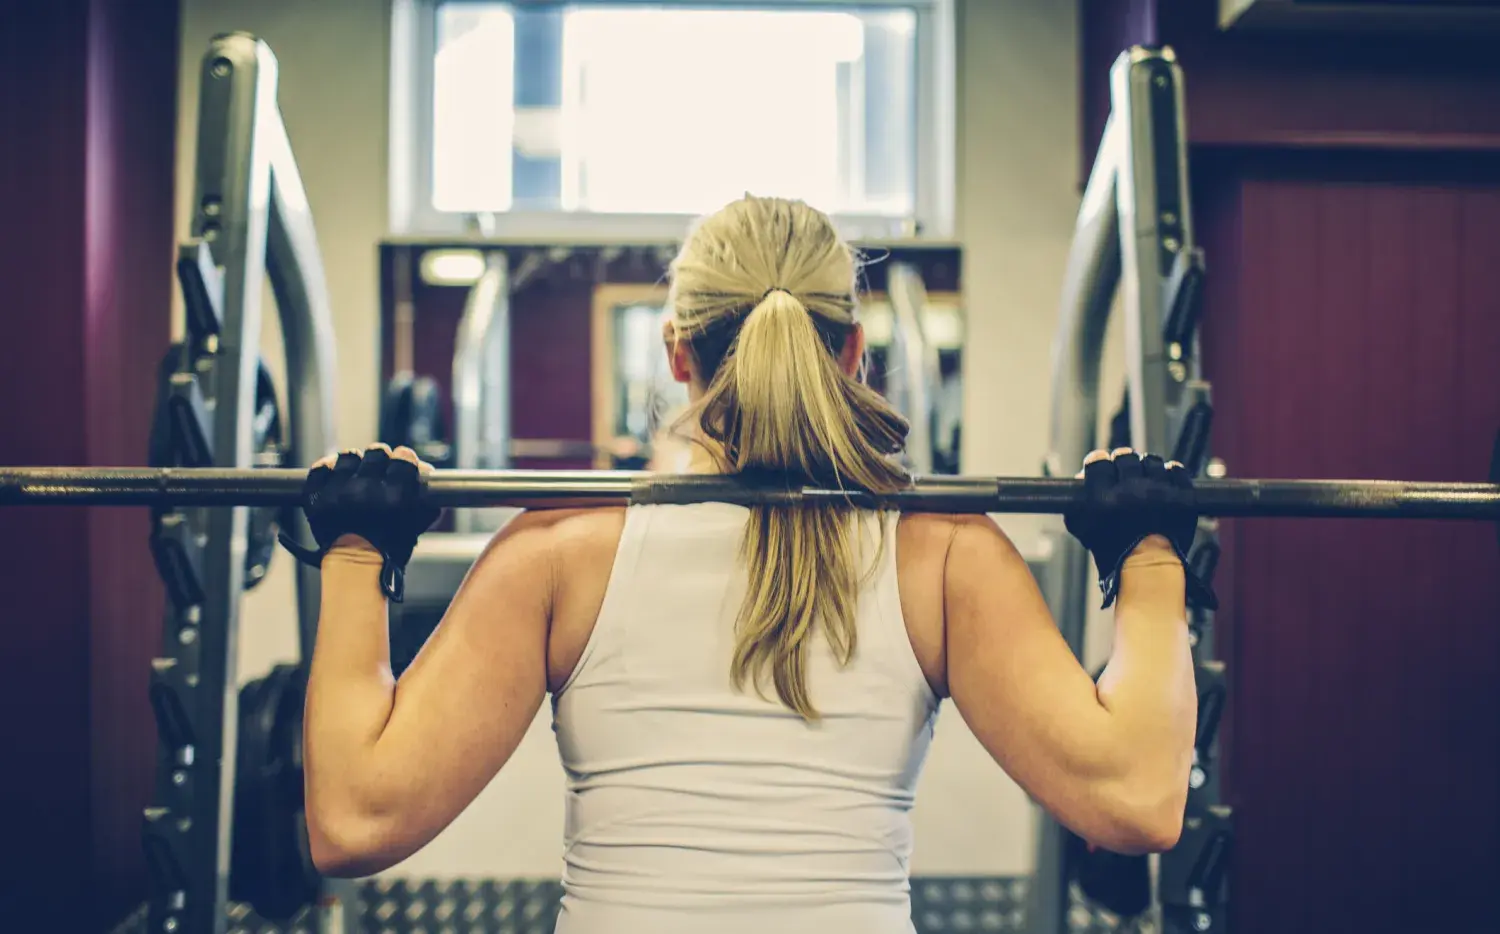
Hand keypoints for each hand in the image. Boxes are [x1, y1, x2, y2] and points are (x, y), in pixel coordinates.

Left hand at [278, 444, 439, 601]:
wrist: (355, 566)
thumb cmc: (388, 549)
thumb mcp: (416, 524)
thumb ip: (425, 500)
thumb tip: (427, 477)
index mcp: (394, 496)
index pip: (403, 457)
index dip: (404, 457)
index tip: (402, 460)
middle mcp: (366, 490)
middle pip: (376, 452)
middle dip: (380, 458)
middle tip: (379, 467)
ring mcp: (338, 492)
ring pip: (348, 457)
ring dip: (354, 463)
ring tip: (356, 473)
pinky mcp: (317, 497)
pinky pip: (320, 469)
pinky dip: (328, 470)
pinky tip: (335, 475)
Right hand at [1063, 447, 1216, 609]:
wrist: (1148, 567)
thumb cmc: (1113, 551)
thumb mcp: (1083, 529)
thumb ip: (1075, 503)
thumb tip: (1080, 477)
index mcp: (1104, 498)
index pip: (1098, 461)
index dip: (1099, 462)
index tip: (1103, 466)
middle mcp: (1131, 491)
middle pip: (1125, 457)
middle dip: (1123, 463)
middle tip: (1124, 473)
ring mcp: (1160, 492)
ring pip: (1152, 461)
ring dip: (1147, 467)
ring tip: (1145, 479)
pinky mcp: (1182, 496)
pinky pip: (1177, 470)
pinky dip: (1171, 473)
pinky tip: (1164, 482)